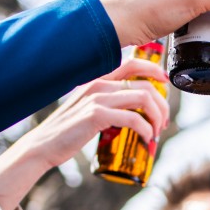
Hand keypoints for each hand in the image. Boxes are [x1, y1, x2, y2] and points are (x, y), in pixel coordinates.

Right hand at [19, 58, 169, 169]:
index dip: (154, 70)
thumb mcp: (88, 110)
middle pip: (146, 85)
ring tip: (156, 132)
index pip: (132, 64)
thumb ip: (108, 105)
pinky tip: (146, 139)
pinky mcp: (96, 115)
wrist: (43, 146)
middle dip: (162, 105)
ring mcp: (97, 98)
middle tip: (163, 123)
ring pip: (144, 98)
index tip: (166, 84)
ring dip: (157, 117)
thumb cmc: (68, 132)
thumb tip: (133, 113)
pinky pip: (134, 119)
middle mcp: (98, 84)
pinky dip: (146, 130)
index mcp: (97, 80)